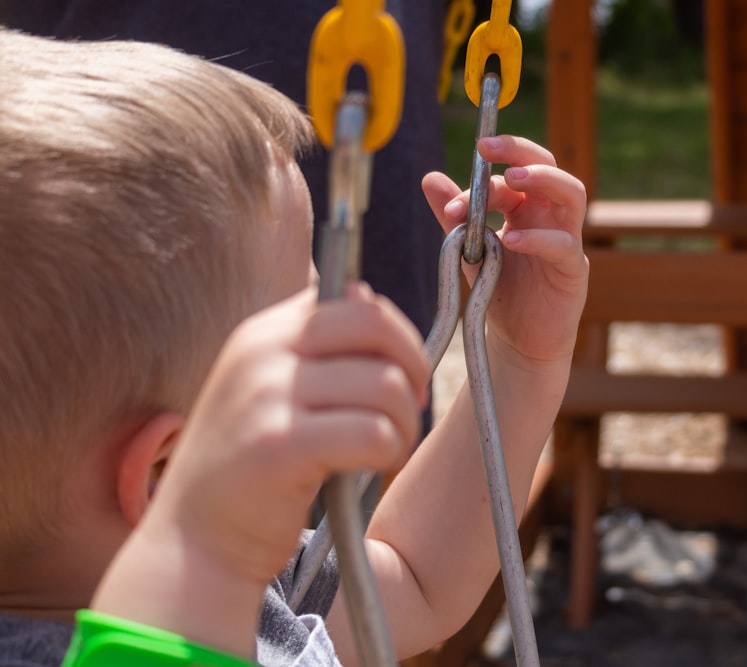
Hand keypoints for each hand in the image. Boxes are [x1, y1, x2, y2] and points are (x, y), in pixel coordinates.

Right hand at [145, 285, 429, 586]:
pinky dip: (391, 453)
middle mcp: (262, 353)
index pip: (356, 302)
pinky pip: (374, 433)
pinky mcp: (280, 446)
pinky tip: (376, 468)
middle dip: (413, 368)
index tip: (403, 377)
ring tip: (389, 450)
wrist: (193, 542)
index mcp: (263, 332)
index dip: (396, 338)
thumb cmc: (247, 468)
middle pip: (376, 325)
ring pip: (385, 385)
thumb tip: (366, 294)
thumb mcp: (271, 390)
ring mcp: (267, 396)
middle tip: (410, 410)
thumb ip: (317, 347)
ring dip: (406, 423)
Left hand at [421, 135, 588, 364]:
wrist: (519, 342)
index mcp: (524, 207)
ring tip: (512, 178)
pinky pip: (564, 245)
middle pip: (547, 165)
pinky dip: (538, 238)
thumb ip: (454, 217)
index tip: (450, 204)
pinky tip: (510, 241)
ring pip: (571, 193)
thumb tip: (429, 177)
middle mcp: (548, 216)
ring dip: (543, 179)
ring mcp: (566, 239)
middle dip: (518, 150)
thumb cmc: (499, 292)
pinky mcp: (573, 270)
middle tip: (487, 148)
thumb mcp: (468, 250)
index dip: (480, 181)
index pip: (508, 178)